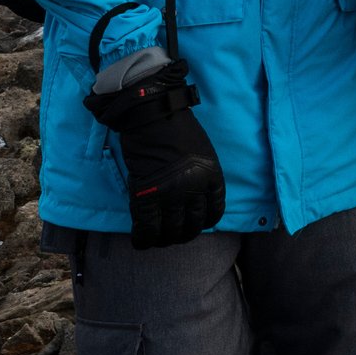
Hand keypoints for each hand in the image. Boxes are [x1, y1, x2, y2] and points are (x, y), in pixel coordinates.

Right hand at [84, 56, 225, 248]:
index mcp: (212, 176)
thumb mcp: (203, 150)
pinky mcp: (146, 195)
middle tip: (174, 234)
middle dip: (183, 234)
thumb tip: (194, 196)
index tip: (195, 223)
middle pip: (192, 225)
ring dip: (164, 239)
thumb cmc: (175, 125)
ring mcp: (170, 193)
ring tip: (158, 239)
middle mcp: (194, 189)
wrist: (151, 113)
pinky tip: (141, 241)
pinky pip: (147, 226)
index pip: (214, 212)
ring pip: (170, 230)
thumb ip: (202, 174)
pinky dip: (143, 238)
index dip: (204, 222)